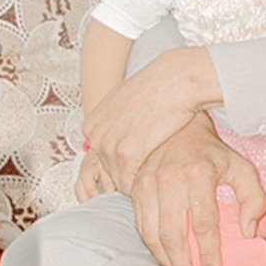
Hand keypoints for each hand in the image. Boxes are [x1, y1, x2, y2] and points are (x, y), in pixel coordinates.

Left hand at [79, 44, 219, 197]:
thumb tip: (124, 136)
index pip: (103, 158)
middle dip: (131, 174)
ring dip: (139, 181)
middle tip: (152, 169)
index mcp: (92, 124)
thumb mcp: (125, 101)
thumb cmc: (157, 88)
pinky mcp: (126, 154)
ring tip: (158, 172)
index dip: (124, 162)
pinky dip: (145, 184)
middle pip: (109, 172)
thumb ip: (118, 121)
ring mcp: (109, 146)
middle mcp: (96, 136)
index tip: (143, 159)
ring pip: (120, 181)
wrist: (173, 81)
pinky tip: (159, 174)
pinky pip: (131, 183)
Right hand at [129, 117, 265, 265]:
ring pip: (152, 233)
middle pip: (172, 234)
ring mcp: (148, 183)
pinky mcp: (135, 188)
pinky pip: (140, 225)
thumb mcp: (242, 169)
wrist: (180, 129)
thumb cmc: (213, 154)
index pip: (203, 224)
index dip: (208, 253)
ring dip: (165, 259)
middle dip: (183, 264)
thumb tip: (247, 231)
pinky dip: (152, 245)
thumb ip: (254, 199)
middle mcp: (169, 179)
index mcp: (198, 174)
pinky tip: (165, 256)